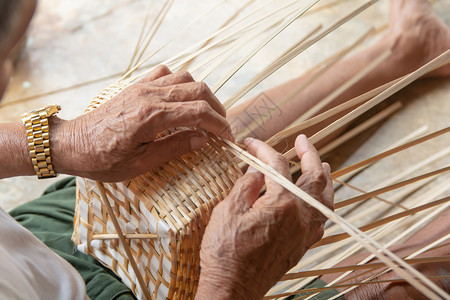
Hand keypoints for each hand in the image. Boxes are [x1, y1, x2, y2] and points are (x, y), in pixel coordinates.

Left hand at [51, 65, 231, 181]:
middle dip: (217, 109)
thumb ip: (174, 148)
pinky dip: (181, 82)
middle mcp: (150, 96)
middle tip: (222, 128)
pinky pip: (165, 73)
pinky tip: (181, 99)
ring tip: (206, 114)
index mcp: (152, 117)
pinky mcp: (135, 86)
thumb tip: (203, 139)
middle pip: (198, 91)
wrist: (72, 144)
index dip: (220, 125)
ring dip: (202, 94)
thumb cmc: (102, 160)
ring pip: (185, 78)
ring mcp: (142, 87)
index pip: (200, 112)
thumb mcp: (140, 164)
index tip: (228, 139)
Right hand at [196, 135, 332, 299]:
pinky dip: (322, 203)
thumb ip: (246, 185)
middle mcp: (301, 216)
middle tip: (302, 140)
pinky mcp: (303, 245)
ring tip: (321, 164)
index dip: (263, 149)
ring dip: (323, 178)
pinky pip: (321, 219)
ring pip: (325, 198)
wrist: (233, 288)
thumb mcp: (228, 211)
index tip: (250, 143)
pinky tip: (317, 200)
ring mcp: (305, 232)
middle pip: (314, 177)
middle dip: (309, 154)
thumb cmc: (225, 251)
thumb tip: (257, 170)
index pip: (277, 165)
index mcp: (281, 203)